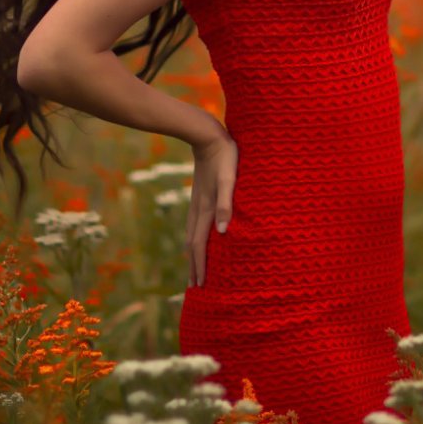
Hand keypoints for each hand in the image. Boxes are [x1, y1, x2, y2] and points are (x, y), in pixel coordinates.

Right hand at [186, 126, 238, 288]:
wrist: (208, 137)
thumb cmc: (225, 158)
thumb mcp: (230, 180)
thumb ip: (227, 205)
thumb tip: (223, 233)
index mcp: (206, 209)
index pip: (201, 245)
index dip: (201, 266)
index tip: (199, 285)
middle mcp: (199, 210)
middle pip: (193, 245)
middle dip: (194, 266)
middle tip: (194, 286)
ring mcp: (197, 203)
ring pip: (192, 235)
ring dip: (193, 255)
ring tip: (194, 269)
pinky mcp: (200, 196)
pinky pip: (194, 225)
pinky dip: (194, 239)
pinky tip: (198, 239)